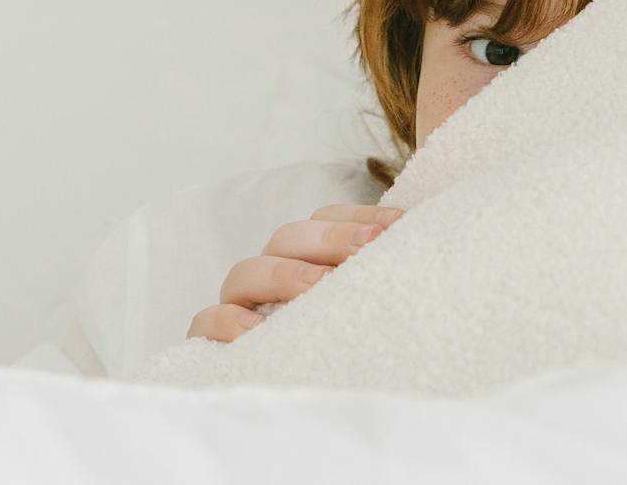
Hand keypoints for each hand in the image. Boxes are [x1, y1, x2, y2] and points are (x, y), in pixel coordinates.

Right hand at [185, 202, 403, 342]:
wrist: (289, 411)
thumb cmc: (341, 348)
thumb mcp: (362, 309)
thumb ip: (378, 276)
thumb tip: (420, 240)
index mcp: (303, 258)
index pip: (323, 218)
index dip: (357, 216)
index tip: (397, 225)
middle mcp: (268, 274)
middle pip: (286, 237)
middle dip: (329, 239)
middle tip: (367, 250)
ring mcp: (237, 305)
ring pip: (245, 272)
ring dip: (284, 274)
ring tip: (319, 289)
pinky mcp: (210, 341)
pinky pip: (206, 321)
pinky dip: (229, 322)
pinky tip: (259, 332)